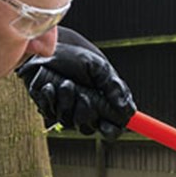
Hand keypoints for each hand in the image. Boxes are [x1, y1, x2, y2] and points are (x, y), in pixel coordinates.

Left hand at [17, 27, 135, 139]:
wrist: (47, 46)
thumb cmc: (75, 55)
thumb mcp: (99, 67)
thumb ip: (114, 89)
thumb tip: (128, 111)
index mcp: (102, 101)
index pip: (111, 126)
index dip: (111, 130)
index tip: (107, 127)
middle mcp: (84, 109)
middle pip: (88, 128)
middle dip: (85, 112)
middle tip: (84, 96)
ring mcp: (65, 109)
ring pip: (67, 121)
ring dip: (66, 101)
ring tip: (65, 82)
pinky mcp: (47, 106)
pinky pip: (49, 113)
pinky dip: (50, 98)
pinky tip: (50, 85)